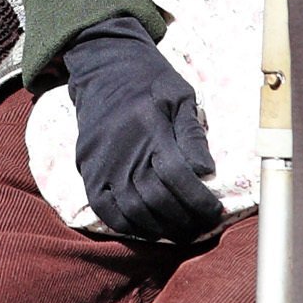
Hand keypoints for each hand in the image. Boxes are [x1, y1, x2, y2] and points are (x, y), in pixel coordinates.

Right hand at [63, 15, 222, 246]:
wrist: (103, 69)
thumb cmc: (149, 81)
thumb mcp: (180, 96)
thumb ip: (192, 135)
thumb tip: (206, 172)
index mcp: (149, 127)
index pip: (175, 176)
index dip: (198, 200)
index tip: (215, 211)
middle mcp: (122, 149)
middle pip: (156, 199)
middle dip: (185, 221)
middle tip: (202, 228)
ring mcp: (101, 163)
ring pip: (133, 210)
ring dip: (161, 229)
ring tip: (182, 233)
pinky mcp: (87, 171)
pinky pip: (106, 210)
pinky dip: (129, 226)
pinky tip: (150, 229)